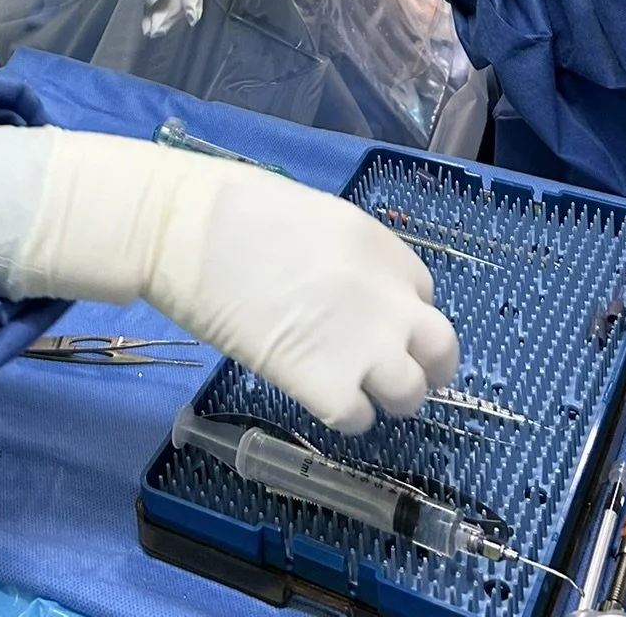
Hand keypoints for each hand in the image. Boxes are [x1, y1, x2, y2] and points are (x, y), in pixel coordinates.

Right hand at [0, 126, 459, 431]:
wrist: (184, 230)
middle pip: (442, 348)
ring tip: (351, 387)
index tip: (373, 319)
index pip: (422, 292)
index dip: (399, 311)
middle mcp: (386, 297)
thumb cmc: (230, 208)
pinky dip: (340, 413)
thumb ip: (347, 256)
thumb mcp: (312, 217)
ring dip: (388, 396)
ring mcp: (361, 344)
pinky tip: (311, 393)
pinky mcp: (323, 384)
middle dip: (424, 364)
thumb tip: (347, 287)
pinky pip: (356, 418)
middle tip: (388, 370)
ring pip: (411, 394)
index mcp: (379, 245)